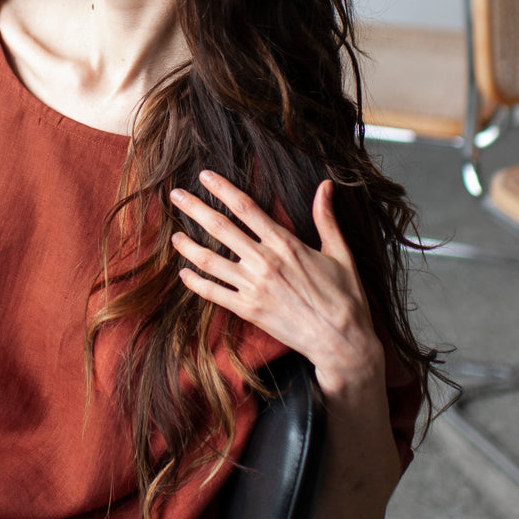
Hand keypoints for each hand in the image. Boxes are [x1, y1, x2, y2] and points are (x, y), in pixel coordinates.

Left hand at [170, 171, 383, 397]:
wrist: (342, 341)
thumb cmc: (344, 298)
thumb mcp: (340, 253)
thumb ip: (326, 218)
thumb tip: (326, 186)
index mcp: (285, 243)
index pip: (245, 207)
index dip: (222, 188)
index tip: (204, 176)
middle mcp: (264, 262)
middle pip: (220, 228)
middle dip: (195, 208)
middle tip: (175, 196)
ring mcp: (253, 288)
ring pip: (209, 260)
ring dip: (188, 246)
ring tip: (174, 235)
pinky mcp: (248, 311)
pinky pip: (214, 293)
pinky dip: (195, 283)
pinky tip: (184, 273)